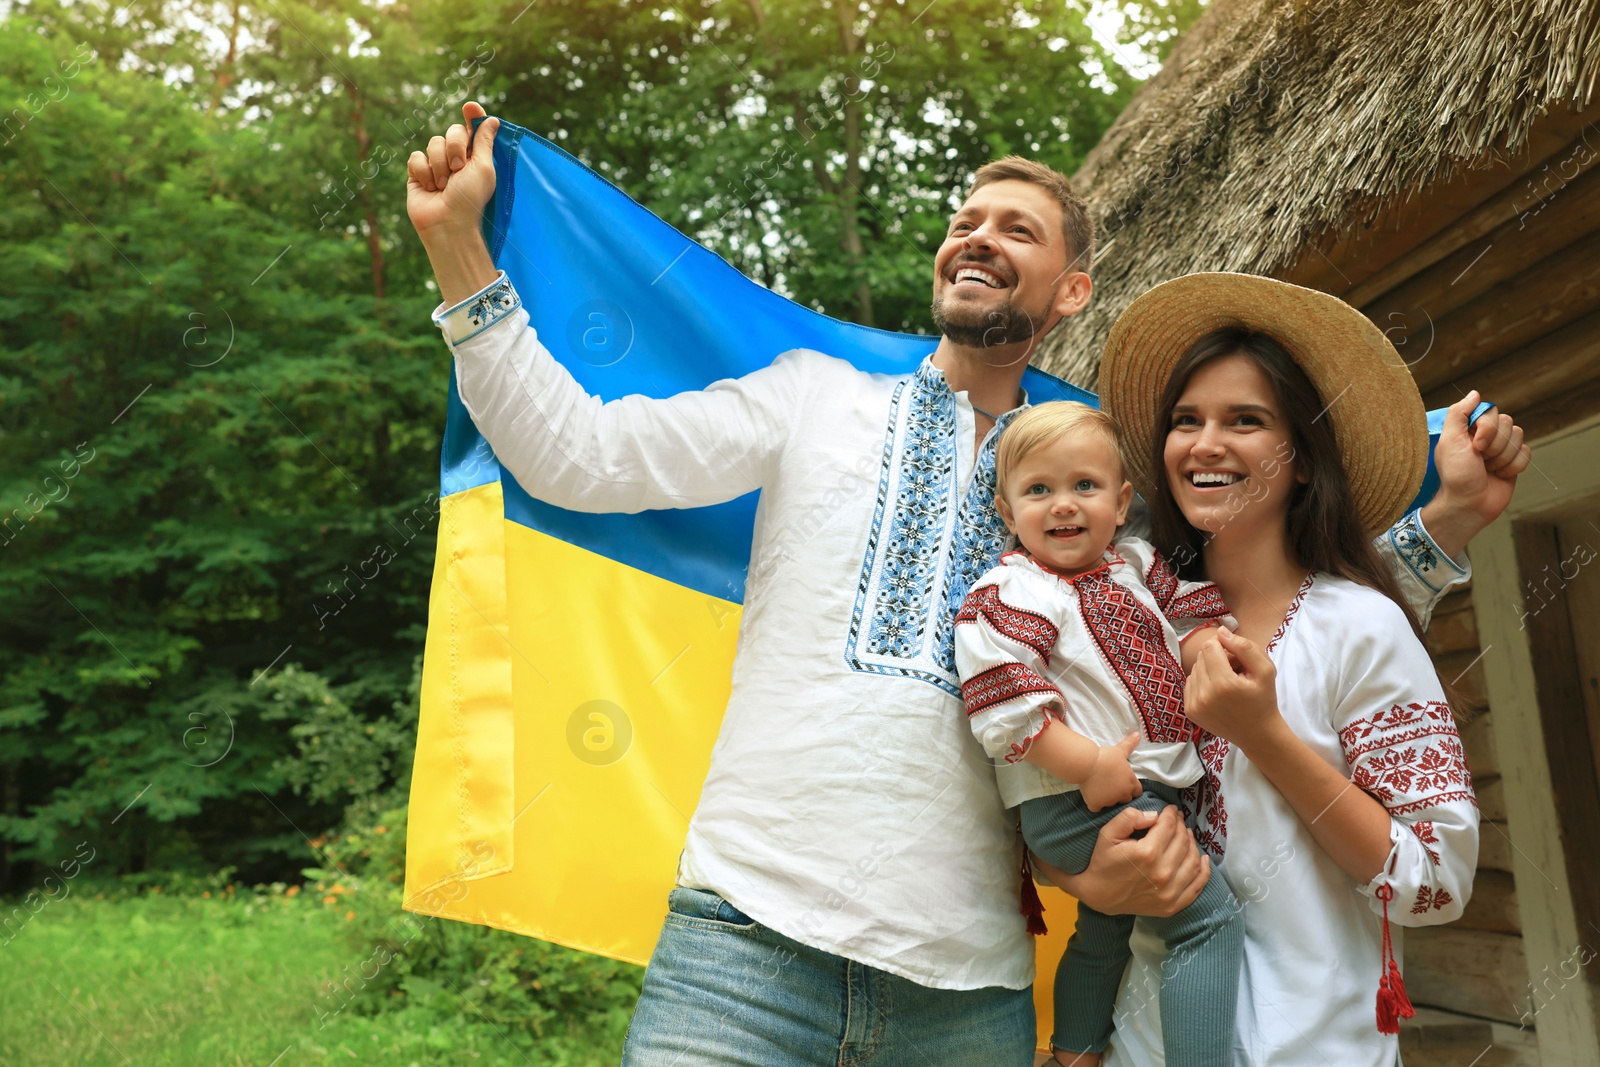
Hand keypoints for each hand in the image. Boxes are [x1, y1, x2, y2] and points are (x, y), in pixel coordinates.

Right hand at [406, 102, 499, 240]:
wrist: (447, 221)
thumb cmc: (470, 198)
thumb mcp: (483, 168)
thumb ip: (484, 142)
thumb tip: (492, 119)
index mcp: (476, 156)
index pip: (473, 129)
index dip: (473, 116)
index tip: (471, 107)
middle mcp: (456, 158)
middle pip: (452, 132)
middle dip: (455, 148)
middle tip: (458, 169)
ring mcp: (436, 164)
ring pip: (433, 143)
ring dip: (440, 165)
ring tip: (444, 186)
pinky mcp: (418, 173)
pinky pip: (416, 157)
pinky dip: (424, 172)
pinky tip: (429, 188)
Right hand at [1039, 805, 1207, 916]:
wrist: (1099, 896)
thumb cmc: (1103, 862)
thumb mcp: (1107, 833)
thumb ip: (1129, 817)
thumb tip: (1154, 815)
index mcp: (1147, 853)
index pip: (1169, 826)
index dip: (1172, 814)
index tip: (1171, 809)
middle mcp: (1162, 873)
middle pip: (1183, 841)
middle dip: (1182, 826)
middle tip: (1178, 819)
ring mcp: (1170, 892)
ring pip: (1193, 860)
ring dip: (1193, 843)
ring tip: (1186, 835)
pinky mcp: (1173, 905)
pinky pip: (1197, 885)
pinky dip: (1204, 870)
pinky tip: (1203, 858)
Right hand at [1079, 733, 1141, 812]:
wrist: (1087, 763)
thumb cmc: (1105, 756)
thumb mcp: (1120, 750)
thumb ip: (1130, 744)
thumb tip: (1138, 733)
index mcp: (1131, 782)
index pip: (1137, 792)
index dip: (1130, 788)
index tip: (1121, 783)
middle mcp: (1123, 794)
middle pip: (1125, 800)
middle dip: (1120, 795)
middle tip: (1110, 786)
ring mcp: (1110, 801)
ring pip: (1111, 805)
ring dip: (1107, 800)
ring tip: (1099, 788)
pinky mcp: (1097, 804)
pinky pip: (1097, 808)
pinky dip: (1094, 804)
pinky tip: (1091, 795)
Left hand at [1184, 628, 1281, 751]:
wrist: (1258, 734)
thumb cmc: (1263, 700)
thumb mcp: (1265, 670)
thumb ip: (1244, 647)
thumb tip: (1221, 632)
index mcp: (1223, 684)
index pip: (1210, 647)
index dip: (1223, 646)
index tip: (1236, 657)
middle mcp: (1204, 695)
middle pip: (1201, 657)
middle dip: (1217, 658)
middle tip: (1234, 671)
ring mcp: (1194, 705)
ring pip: (1194, 669)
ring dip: (1209, 670)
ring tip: (1227, 683)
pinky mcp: (1190, 711)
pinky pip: (1190, 683)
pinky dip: (1202, 682)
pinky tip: (1218, 692)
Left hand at [1421, 390, 1529, 555]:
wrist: (1469, 505)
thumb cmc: (1456, 475)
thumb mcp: (1450, 441)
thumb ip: (1459, 414)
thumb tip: (1475, 394)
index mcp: (1469, 428)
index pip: (1491, 411)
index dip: (1487, 428)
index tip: (1476, 446)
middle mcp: (1485, 435)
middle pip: (1507, 423)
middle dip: (1495, 445)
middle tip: (1480, 460)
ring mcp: (1500, 448)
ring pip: (1518, 436)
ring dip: (1503, 457)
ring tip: (1488, 469)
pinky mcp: (1513, 462)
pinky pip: (1526, 452)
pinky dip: (1513, 465)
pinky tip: (1499, 475)